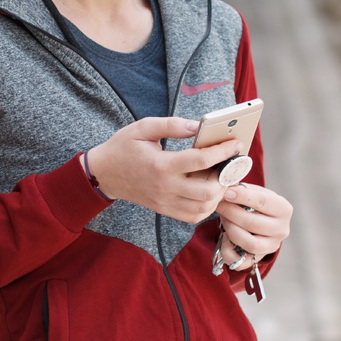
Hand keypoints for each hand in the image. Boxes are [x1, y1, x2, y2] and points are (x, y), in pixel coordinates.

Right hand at [86, 117, 242, 223]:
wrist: (104, 173)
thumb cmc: (124, 147)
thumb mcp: (144, 127)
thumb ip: (173, 125)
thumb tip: (198, 126)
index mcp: (161, 165)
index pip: (200, 161)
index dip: (223, 151)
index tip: (236, 144)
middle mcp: (165, 187)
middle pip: (208, 191)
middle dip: (226, 177)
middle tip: (230, 163)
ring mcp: (165, 202)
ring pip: (204, 208)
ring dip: (219, 194)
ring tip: (221, 176)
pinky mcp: (164, 210)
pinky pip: (193, 216)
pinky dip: (207, 206)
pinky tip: (209, 190)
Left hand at [214, 182, 292, 269]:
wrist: (261, 221)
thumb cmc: (255, 204)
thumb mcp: (255, 192)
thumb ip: (243, 189)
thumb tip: (226, 186)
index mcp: (284, 209)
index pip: (263, 202)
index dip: (243, 196)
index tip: (227, 192)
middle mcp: (282, 230)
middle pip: (253, 223)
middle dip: (231, 213)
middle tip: (219, 204)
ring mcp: (271, 246)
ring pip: (250, 243)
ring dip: (231, 230)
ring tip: (223, 219)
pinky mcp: (258, 259)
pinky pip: (240, 262)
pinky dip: (228, 250)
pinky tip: (224, 238)